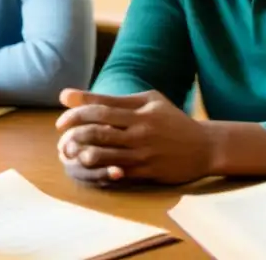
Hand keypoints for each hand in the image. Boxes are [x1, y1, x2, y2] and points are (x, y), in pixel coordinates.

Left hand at [56, 89, 211, 184]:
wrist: (204, 146)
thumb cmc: (172, 120)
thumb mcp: (149, 101)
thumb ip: (114, 99)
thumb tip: (73, 94)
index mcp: (141, 110)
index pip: (102, 108)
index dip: (77, 113)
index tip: (62, 121)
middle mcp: (142, 130)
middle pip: (100, 130)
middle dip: (74, 134)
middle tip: (61, 139)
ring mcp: (144, 152)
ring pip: (105, 152)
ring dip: (81, 153)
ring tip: (68, 154)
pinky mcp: (147, 171)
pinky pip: (117, 170)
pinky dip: (98, 169)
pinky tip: (87, 168)